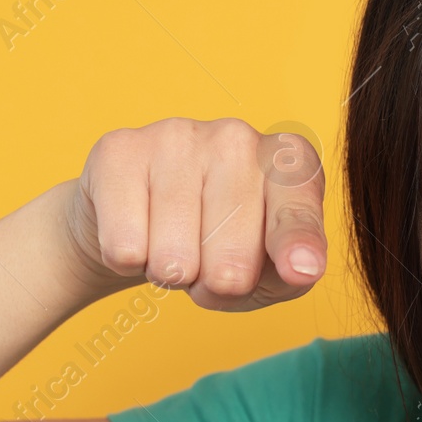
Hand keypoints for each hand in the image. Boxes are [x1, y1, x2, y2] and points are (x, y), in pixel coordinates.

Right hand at [63, 116, 326, 310]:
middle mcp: (238, 138)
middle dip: (218, 285)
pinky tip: (139, 232)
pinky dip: (129, 261)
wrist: (140, 221)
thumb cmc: (222, 248)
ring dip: (173, 275)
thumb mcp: (270, 272)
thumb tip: (301, 269)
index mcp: (289, 164)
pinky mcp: (120, 150)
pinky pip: (125, 247)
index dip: (295, 244)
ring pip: (175, 259)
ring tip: (175, 246)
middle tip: (210, 264)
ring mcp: (178, 136)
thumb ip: (292, 274)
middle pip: (233, 258)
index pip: (296, 211)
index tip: (300, 269)